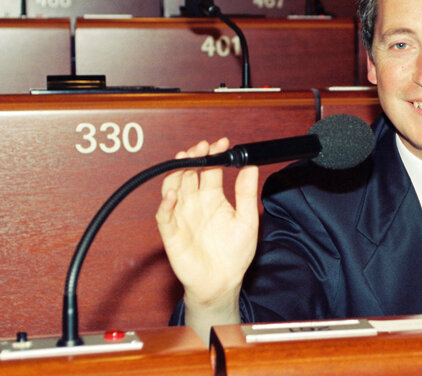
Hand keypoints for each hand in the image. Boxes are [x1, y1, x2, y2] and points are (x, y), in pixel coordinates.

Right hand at [156, 138, 258, 309]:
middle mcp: (196, 203)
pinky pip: (164, 215)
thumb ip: (246, 193)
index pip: (211, 169)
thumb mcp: (247, 220)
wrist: (222, 282)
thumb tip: (251, 166)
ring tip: (185, 159)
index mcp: (214, 198)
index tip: (222, 143)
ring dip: (177, 173)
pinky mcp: (172, 232)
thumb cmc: (235, 254)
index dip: (214, 154)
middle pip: (190, 173)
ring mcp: (182, 216)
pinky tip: (173, 194)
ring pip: (174, 187)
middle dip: (193, 157)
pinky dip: (166, 204)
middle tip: (201, 146)